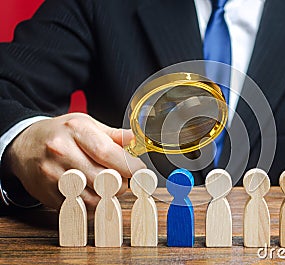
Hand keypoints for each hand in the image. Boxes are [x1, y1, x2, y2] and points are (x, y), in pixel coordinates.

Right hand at [3, 113, 145, 210]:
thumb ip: (113, 134)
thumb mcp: (86, 123)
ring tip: (110, 186)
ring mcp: (52, 175)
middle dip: (122, 183)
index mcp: (76, 130)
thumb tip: (136, 140)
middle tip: (125, 179)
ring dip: (109, 197)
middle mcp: (62, 151)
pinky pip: (79, 208)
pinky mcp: (48, 194)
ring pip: (93, 198)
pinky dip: (93, 205)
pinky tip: (94, 193)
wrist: (24, 144)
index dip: (129, 165)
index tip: (140, 170)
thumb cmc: (60, 133)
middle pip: (103, 178)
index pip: (108, 153)